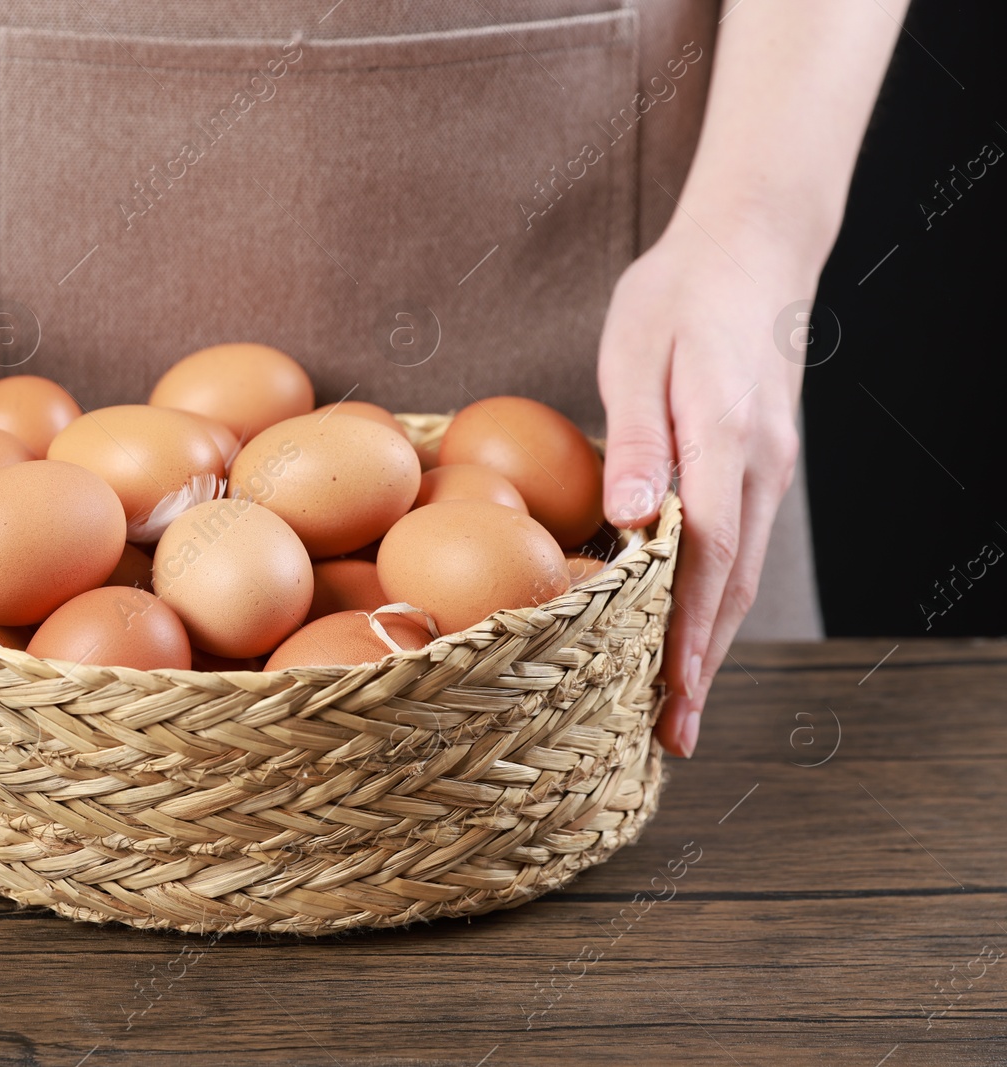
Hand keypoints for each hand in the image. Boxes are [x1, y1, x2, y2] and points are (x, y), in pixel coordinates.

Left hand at [597, 207, 812, 756]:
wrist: (750, 247)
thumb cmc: (678, 294)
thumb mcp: (637, 353)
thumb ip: (637, 438)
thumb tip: (631, 520)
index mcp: (726, 437)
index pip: (707, 558)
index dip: (686, 635)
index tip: (669, 697)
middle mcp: (761, 463)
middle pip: (734, 585)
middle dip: (703, 665)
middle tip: (675, 737)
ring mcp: (769, 466)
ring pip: (742, 572)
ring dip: (713, 641)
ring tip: (682, 704)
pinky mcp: (760, 462)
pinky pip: (741, 545)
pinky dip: (719, 598)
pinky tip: (692, 627)